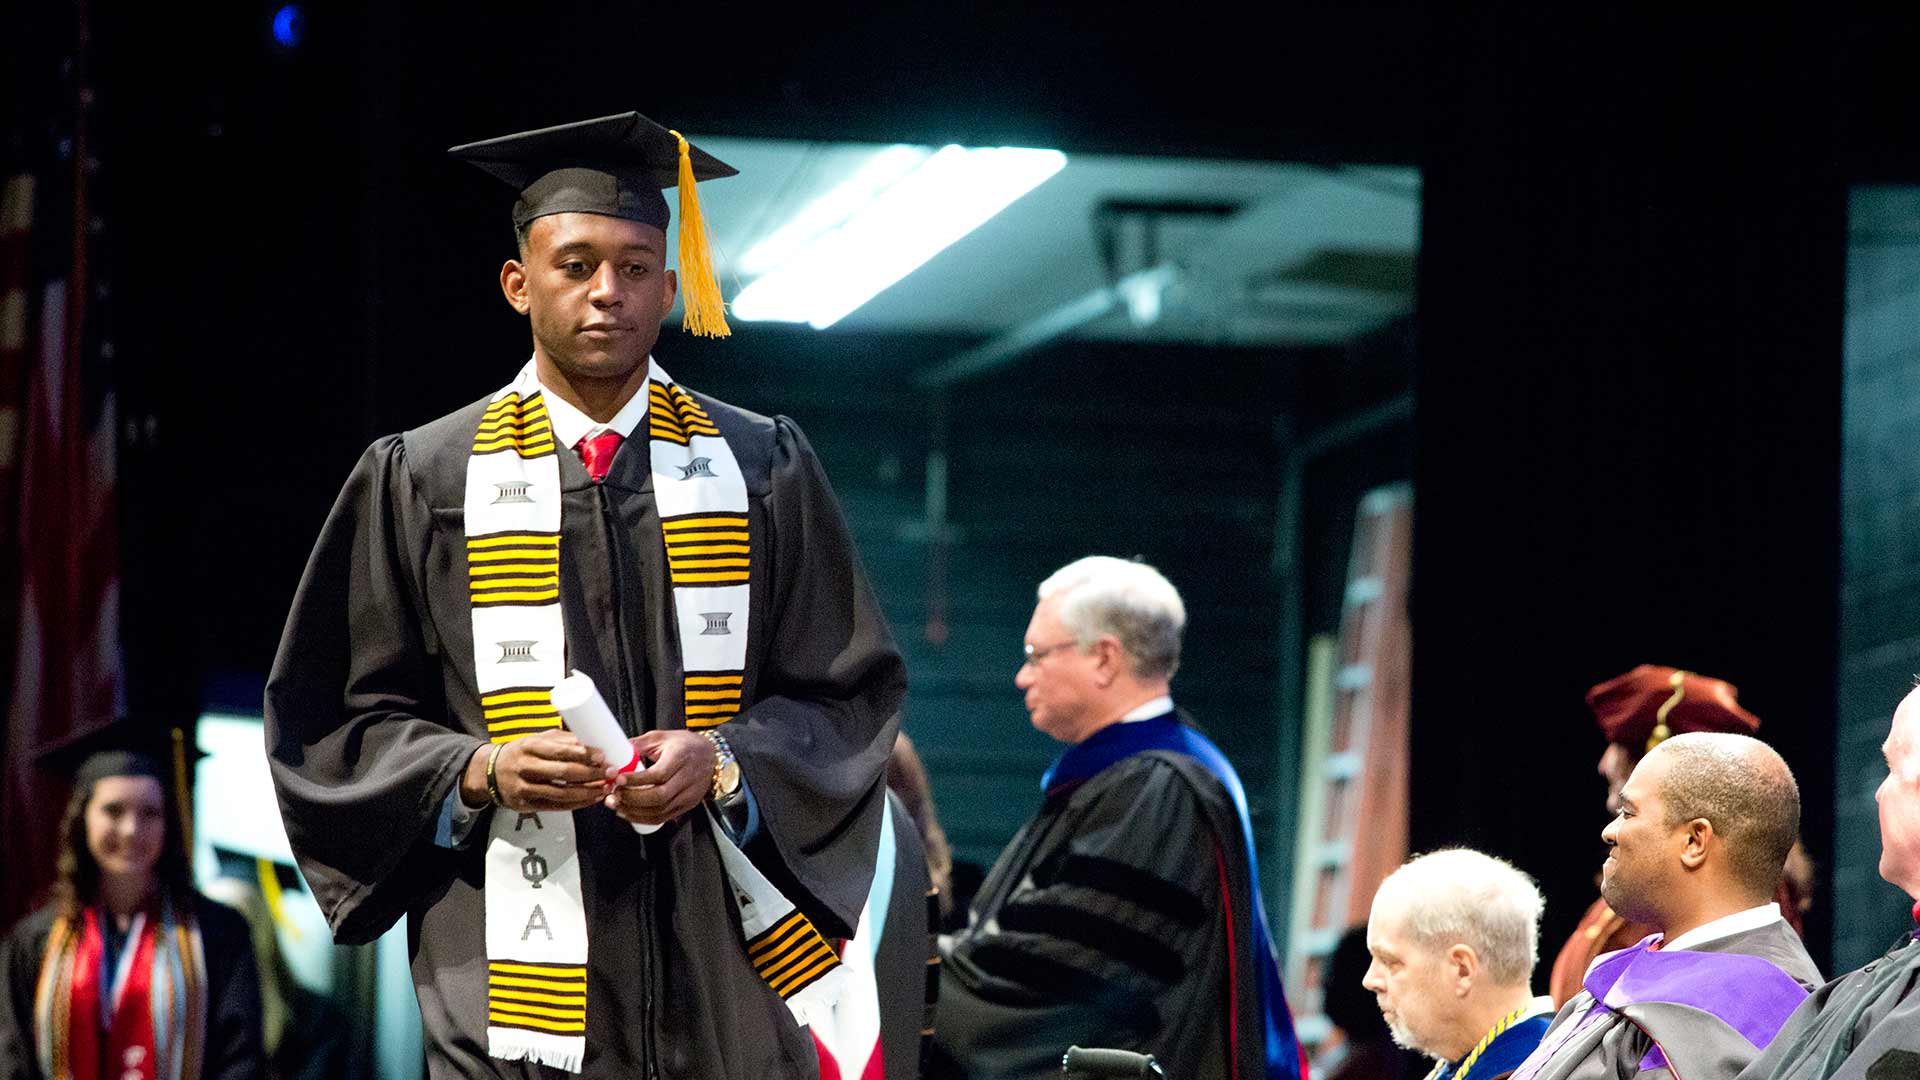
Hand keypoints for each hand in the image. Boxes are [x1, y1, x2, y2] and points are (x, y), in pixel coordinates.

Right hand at [462, 731, 609, 812]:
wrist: (491, 772)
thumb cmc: (523, 752)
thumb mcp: (538, 740)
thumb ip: (563, 741)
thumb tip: (593, 741)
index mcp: (530, 746)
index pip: (560, 751)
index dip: (583, 754)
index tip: (602, 755)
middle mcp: (525, 767)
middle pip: (563, 773)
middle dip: (591, 774)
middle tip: (611, 772)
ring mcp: (524, 788)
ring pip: (561, 794)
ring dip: (587, 792)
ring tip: (606, 788)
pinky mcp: (526, 805)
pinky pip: (556, 807)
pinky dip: (577, 804)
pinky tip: (592, 799)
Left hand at [604, 730, 715, 826]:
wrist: (712, 757)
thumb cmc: (685, 745)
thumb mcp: (662, 737)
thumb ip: (639, 745)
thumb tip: (614, 751)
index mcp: (681, 757)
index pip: (658, 775)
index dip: (636, 780)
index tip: (617, 779)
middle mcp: (687, 779)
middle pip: (659, 797)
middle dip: (631, 798)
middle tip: (613, 794)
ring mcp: (688, 795)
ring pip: (659, 811)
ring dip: (634, 811)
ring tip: (616, 804)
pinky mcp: (687, 806)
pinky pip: (663, 818)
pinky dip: (643, 818)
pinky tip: (628, 813)